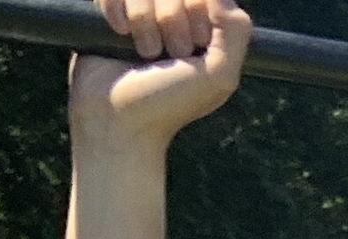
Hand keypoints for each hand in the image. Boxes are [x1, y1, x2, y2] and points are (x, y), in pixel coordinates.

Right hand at [69, 0, 250, 152]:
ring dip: (144, 20)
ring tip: (144, 53)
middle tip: (169, 56)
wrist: (117, 118)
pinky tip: (119, 32)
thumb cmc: (169, 103)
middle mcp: (174, 18)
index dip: (198, 14)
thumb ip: (236, 33)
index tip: (194, 49)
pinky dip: (116, 9)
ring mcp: (141, 12)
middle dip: (172, 21)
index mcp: (205, 32)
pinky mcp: (111, 9)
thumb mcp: (218, 76)